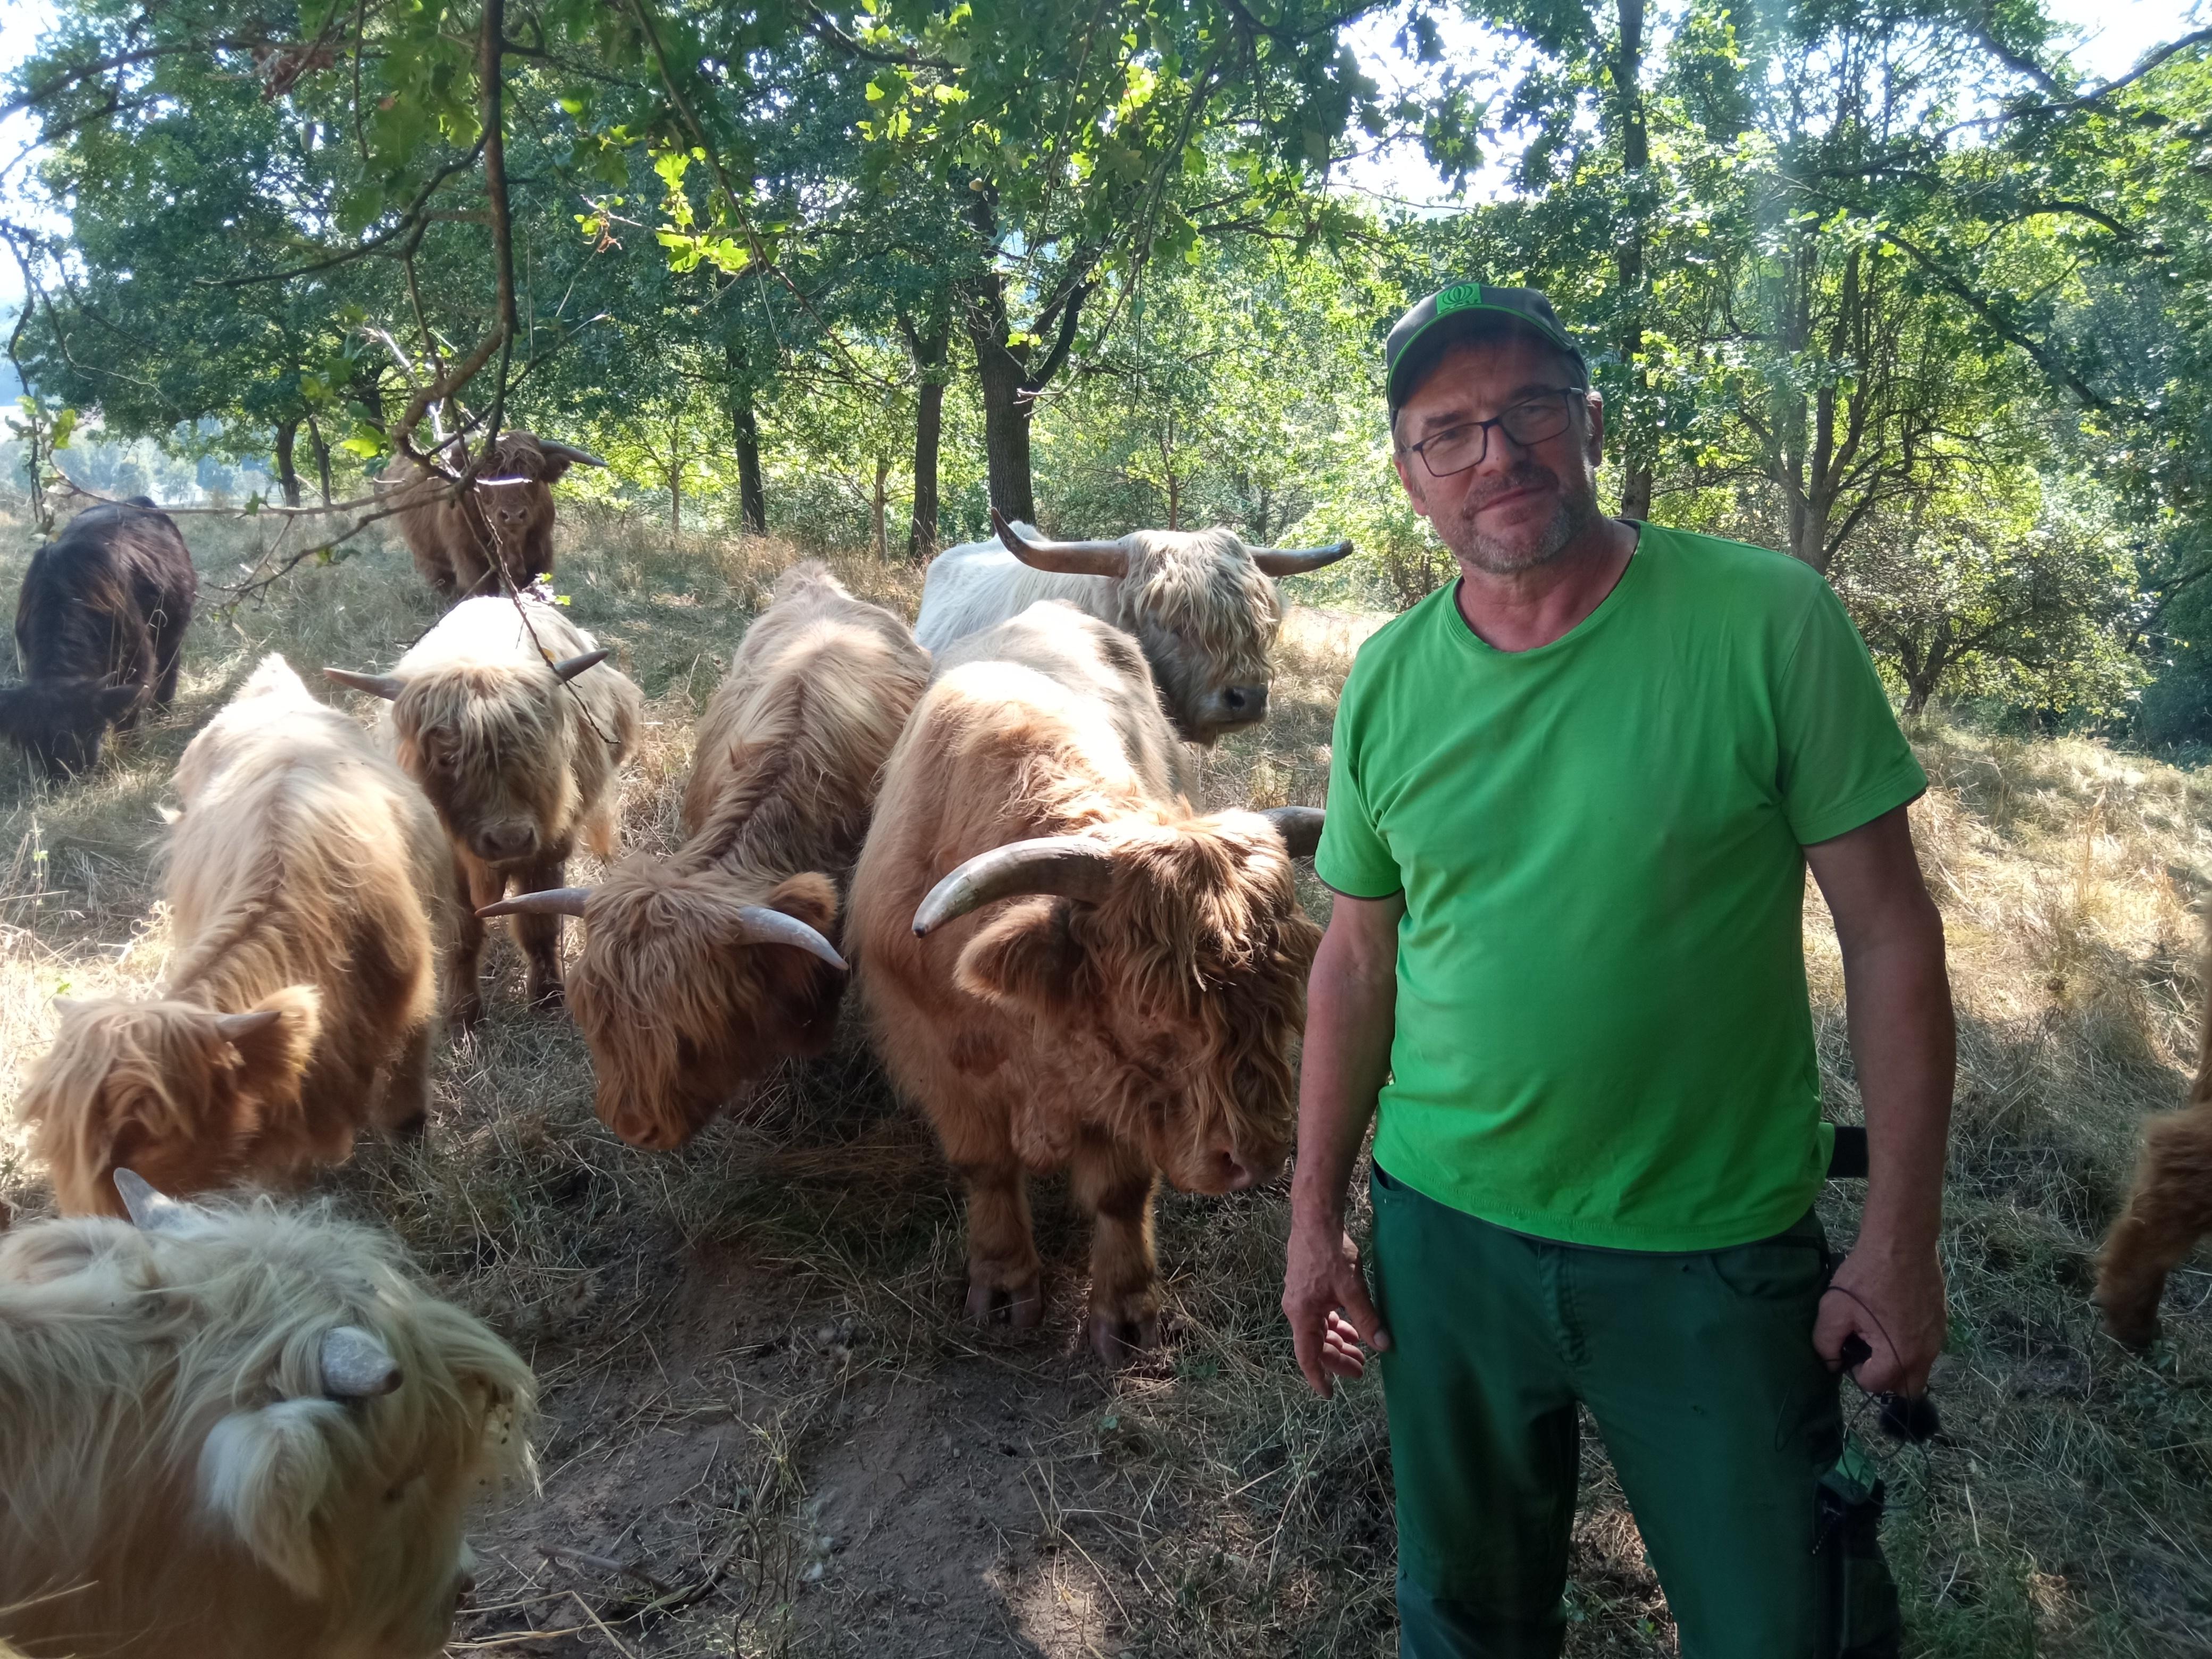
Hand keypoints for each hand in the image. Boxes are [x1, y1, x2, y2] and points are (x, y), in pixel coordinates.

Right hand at [1282, 1211, 1389, 1396]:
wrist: (1315, 1219)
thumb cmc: (1330, 1252)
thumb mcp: (1352, 1289)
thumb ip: (1366, 1318)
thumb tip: (1383, 1345)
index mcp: (1303, 1314)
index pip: (1308, 1357)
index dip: (1319, 1378)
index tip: (1330, 1394)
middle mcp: (1297, 1310)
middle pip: (1317, 1345)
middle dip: (1338, 1359)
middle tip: (1362, 1369)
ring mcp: (1301, 1298)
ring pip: (1319, 1330)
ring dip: (1339, 1341)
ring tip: (1361, 1350)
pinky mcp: (1307, 1287)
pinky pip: (1320, 1315)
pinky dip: (1336, 1324)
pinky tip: (1352, 1325)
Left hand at [1814, 1241, 1945, 1396]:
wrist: (1903, 1241)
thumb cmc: (1866, 1275)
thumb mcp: (1834, 1308)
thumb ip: (1827, 1343)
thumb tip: (1831, 1363)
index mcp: (1900, 1356)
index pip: (1875, 1385)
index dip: (1856, 1371)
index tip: (1850, 1347)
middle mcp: (1926, 1353)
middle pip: (1907, 1388)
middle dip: (1885, 1378)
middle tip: (1867, 1351)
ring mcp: (1938, 1337)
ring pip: (1919, 1368)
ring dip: (1899, 1360)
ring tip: (1879, 1330)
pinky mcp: (1943, 1321)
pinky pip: (1926, 1347)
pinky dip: (1910, 1343)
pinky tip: (1894, 1317)